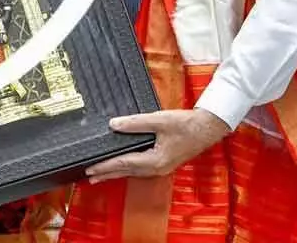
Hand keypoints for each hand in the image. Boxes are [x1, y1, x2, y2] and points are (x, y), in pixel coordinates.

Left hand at [84, 109, 230, 183]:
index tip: (91, 168)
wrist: (207, 128)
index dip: (106, 165)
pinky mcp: (163, 163)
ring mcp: (160, 167)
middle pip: (126, 172)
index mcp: (155, 160)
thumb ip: (135, 123)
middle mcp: (156, 168)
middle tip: (89, 176)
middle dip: (107, 173)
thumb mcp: (159, 120)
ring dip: (116, 173)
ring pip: (132, 172)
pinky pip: (140, 169)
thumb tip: (114, 124)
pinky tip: (122, 167)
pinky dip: (127, 168)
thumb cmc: (186, 124)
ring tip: (100, 175)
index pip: (124, 164)